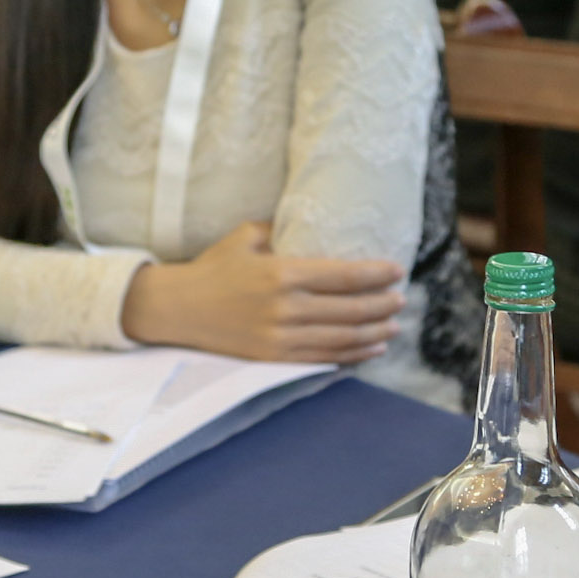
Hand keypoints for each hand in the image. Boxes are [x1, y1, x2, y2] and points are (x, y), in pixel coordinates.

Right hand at [118, 220, 403, 362]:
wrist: (176, 308)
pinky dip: (352, 355)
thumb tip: (316, 219)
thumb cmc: (214, 267)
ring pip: (342, 338)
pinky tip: (371, 348)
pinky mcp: (273, 358)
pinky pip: (323, 358)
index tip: (397, 270)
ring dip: (374, 333)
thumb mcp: (247, 237)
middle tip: (402, 299)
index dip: (376, 275)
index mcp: (281, 273)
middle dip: (382, 305)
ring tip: (394, 325)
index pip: (343, 276)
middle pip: (350, 310)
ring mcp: (280, 337)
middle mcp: (285, 308)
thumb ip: (282, 228)